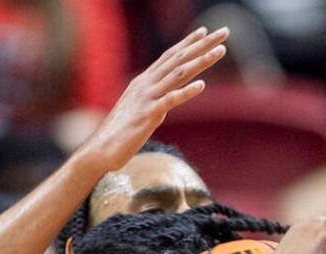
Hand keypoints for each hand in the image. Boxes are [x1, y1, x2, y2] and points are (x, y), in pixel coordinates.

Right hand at [86, 27, 228, 170]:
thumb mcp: (140, 109)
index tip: (205, 31)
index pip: (170, 56)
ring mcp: (147, 98)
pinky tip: (201, 85)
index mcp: (145, 82)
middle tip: (224, 33)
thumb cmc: (121, 132)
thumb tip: (167, 97)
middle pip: (179, 59)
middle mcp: (146, 84)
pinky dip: (186, 92)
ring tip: (221, 51)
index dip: (188, 42)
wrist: (101, 150)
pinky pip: (169, 101)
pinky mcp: (148, 116)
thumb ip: (154, 99)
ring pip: (178, 74)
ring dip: (201, 61)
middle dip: (203, 45)